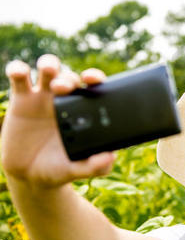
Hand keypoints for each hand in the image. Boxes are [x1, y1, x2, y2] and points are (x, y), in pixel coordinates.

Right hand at [1, 54, 114, 188]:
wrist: (30, 175)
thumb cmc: (59, 168)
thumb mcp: (77, 169)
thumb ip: (95, 165)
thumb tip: (110, 157)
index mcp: (84, 112)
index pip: (93, 89)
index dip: (95, 78)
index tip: (92, 79)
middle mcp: (66, 101)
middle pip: (70, 77)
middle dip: (68, 77)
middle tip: (64, 87)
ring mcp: (43, 98)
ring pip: (47, 71)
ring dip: (49, 64)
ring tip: (49, 71)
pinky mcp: (21, 100)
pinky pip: (20, 79)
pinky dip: (18, 69)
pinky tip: (19, 71)